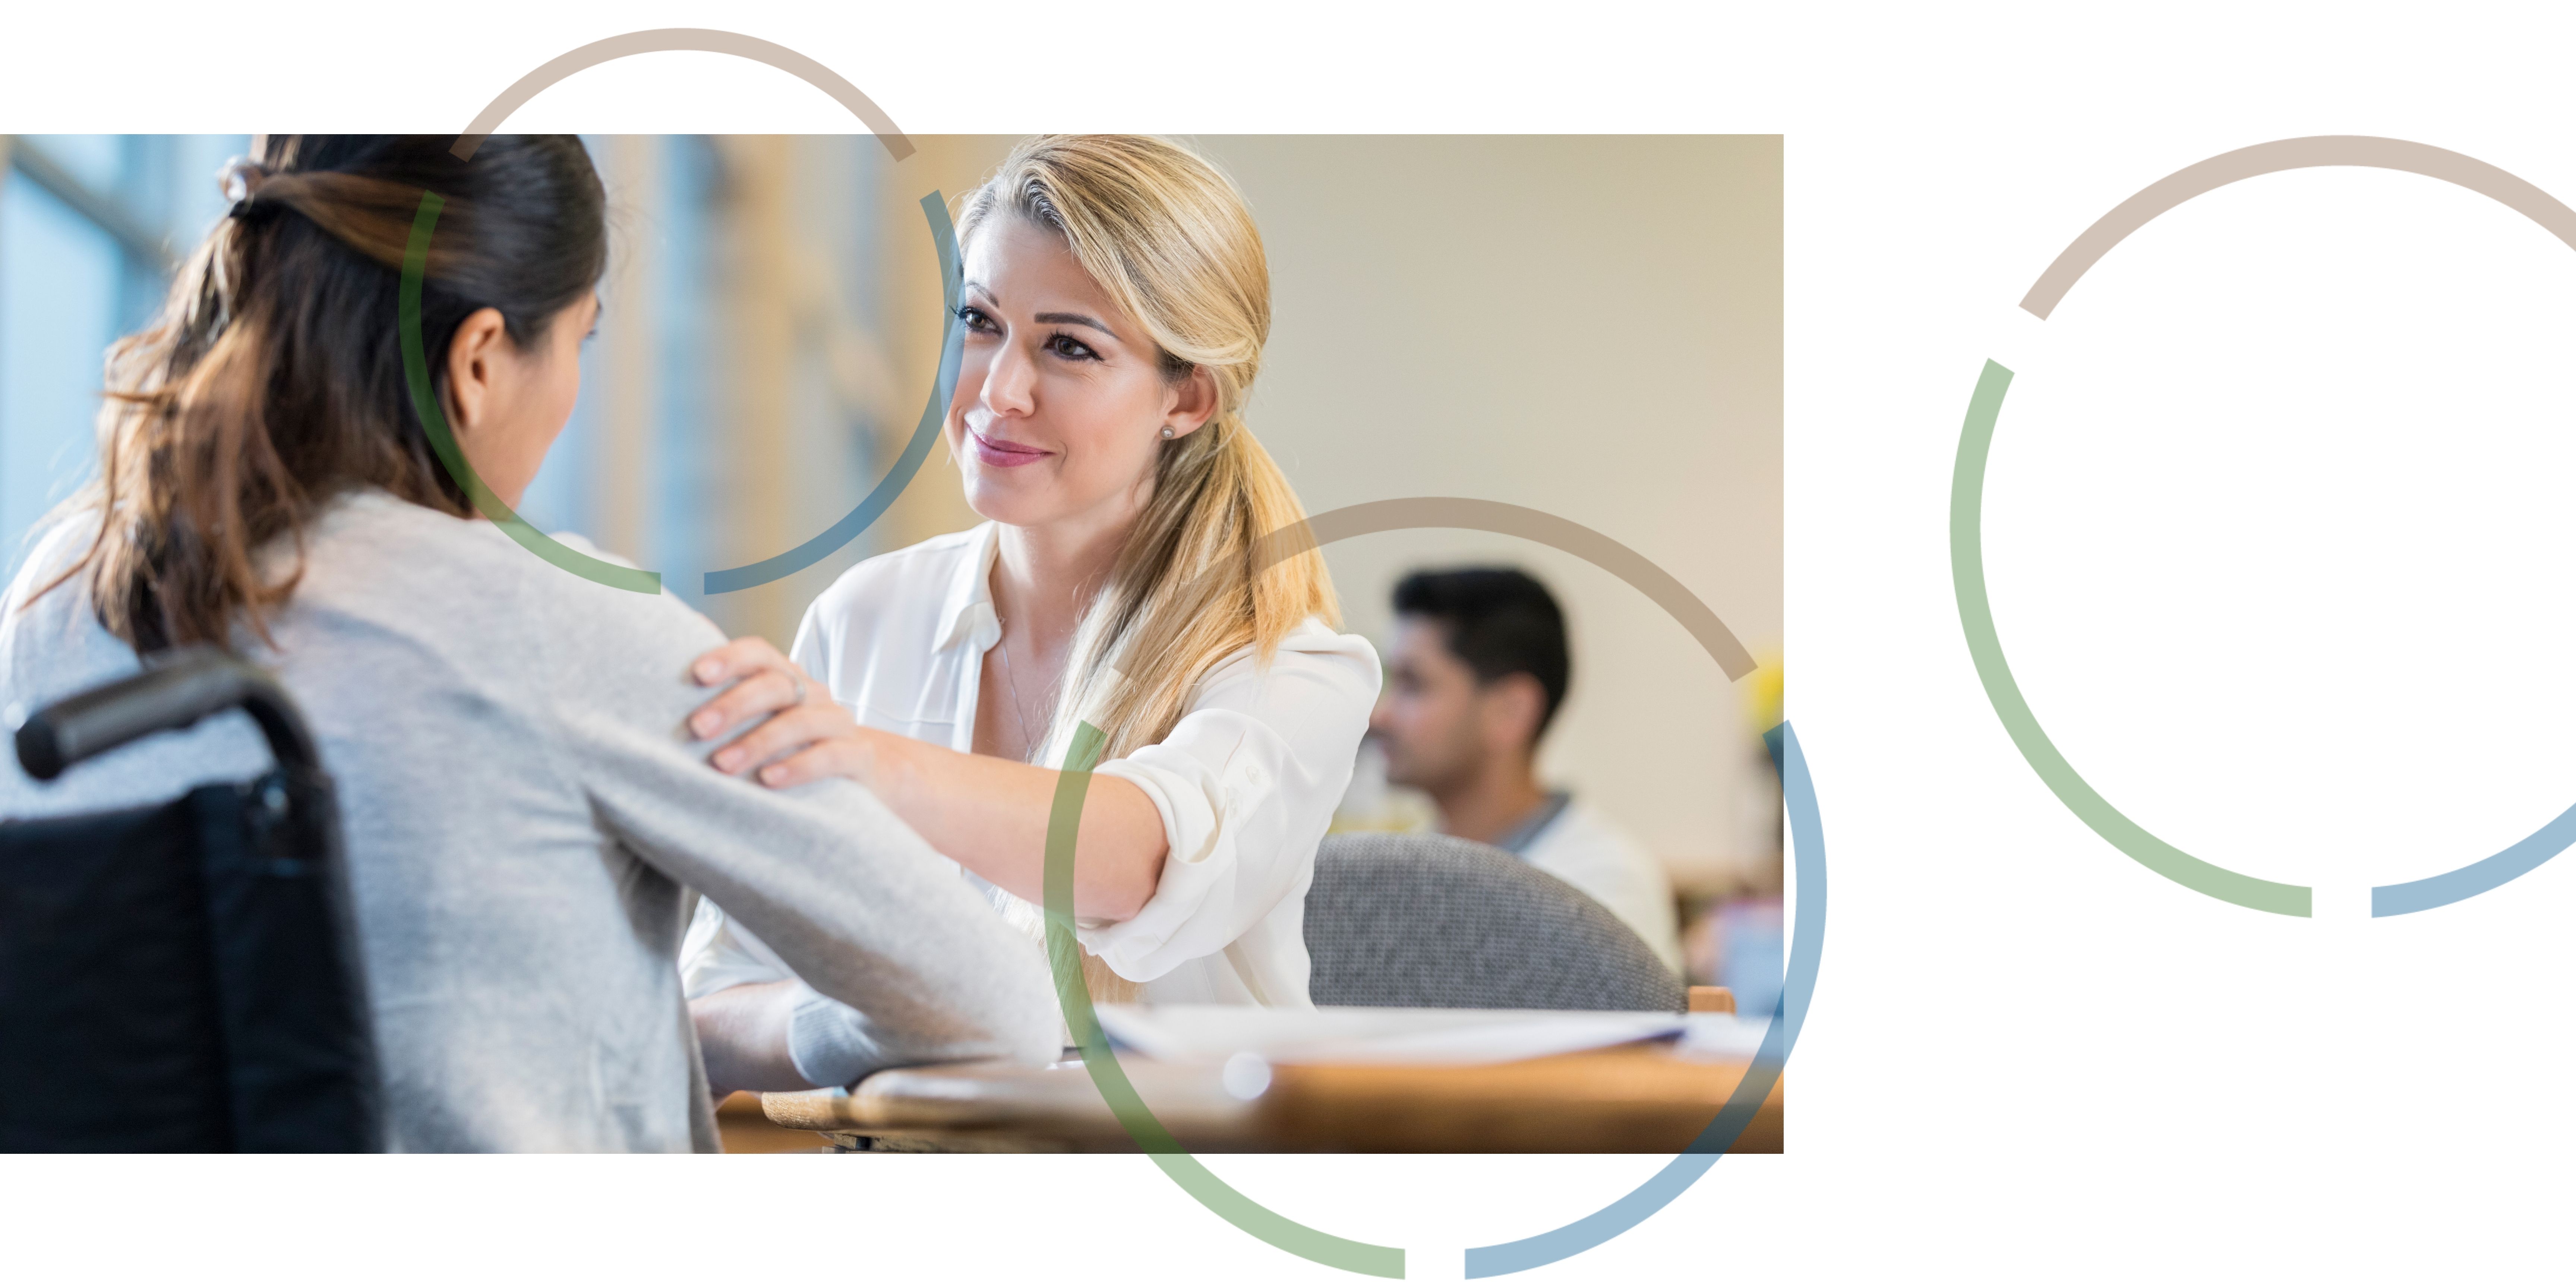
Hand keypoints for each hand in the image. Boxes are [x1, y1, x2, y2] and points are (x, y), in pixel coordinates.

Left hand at [687, 636, 874, 788]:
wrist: (861, 771)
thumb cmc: (792, 742)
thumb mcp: (762, 714)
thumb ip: (729, 681)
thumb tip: (690, 622)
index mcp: (786, 678)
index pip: (759, 653)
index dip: (730, 658)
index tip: (698, 674)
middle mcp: (814, 694)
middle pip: (777, 686)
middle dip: (735, 705)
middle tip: (697, 727)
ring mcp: (839, 724)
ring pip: (802, 722)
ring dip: (759, 742)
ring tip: (723, 764)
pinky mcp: (859, 757)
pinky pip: (832, 757)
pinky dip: (799, 767)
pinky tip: (768, 780)